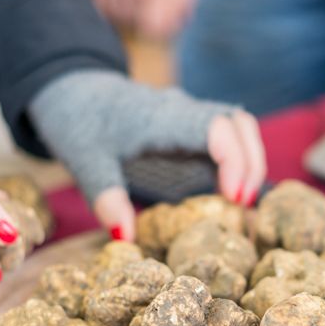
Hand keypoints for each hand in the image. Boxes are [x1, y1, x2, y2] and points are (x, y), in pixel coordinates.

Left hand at [92, 109, 265, 241]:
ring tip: (240, 202)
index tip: (233, 200)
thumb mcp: (85, 162)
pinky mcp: (189, 124)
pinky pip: (226, 135)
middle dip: (252, 164)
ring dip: (249, 160)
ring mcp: (189, 114)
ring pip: (239, 125)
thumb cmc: (79, 121)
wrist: (72, 86)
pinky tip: (227, 193)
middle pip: (241, 124)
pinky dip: (236, 160)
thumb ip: (106, 198)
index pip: (219, 129)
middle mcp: (183, 110)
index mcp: (163, 116)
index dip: (236, 162)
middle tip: (243, 207)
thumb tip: (125, 238)